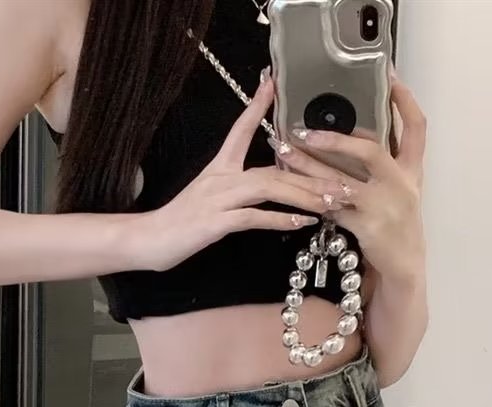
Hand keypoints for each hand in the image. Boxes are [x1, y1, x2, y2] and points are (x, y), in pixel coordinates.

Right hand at [125, 77, 350, 271]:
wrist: (150, 240)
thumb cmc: (180, 223)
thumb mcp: (209, 199)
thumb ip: (237, 192)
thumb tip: (266, 189)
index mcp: (219, 168)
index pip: (241, 129)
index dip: (257, 106)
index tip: (272, 83)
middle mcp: (221, 177)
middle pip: (273, 168)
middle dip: (310, 175)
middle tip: (342, 182)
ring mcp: (219, 199)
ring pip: (269, 188)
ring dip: (303, 196)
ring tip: (330, 203)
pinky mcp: (217, 222)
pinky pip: (254, 217)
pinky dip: (280, 219)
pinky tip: (301, 222)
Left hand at [272, 75, 427, 279]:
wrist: (404, 266)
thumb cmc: (396, 225)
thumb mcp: (400, 191)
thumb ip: (382, 166)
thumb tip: (351, 135)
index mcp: (411, 171)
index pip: (416, 128)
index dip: (405, 101)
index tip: (390, 76)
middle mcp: (401, 185)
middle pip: (371, 152)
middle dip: (337, 140)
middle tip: (305, 130)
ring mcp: (385, 207)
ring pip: (342, 182)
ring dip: (310, 167)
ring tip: (285, 152)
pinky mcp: (368, 227)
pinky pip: (333, 209)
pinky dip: (313, 198)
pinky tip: (294, 188)